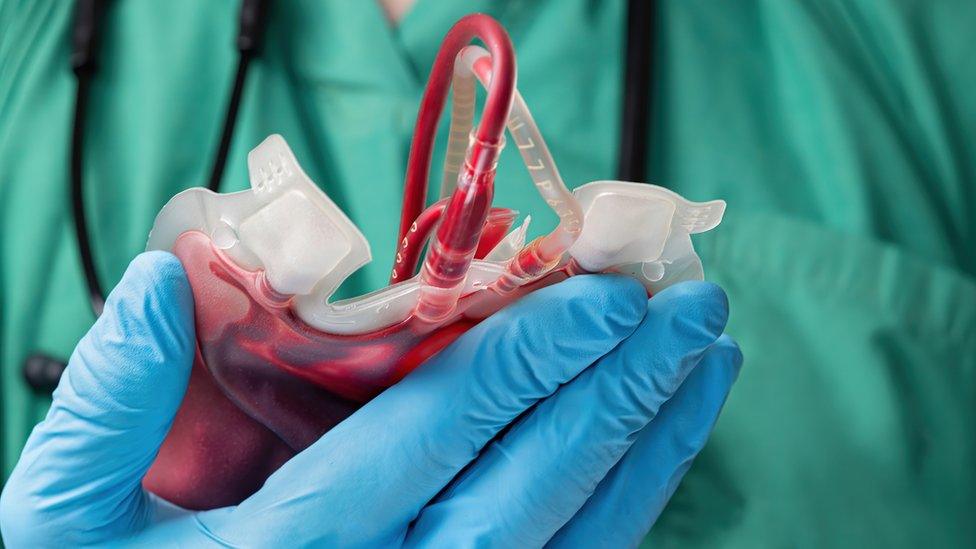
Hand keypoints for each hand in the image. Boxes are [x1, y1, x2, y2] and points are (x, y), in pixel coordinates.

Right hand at [1, 251, 740, 547]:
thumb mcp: (67, 529)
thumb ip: (109, 407)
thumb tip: (163, 280)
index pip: (442, 430)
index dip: (529, 354)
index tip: (602, 290)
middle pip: (536, 482)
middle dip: (619, 388)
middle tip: (690, 307)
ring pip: (576, 536)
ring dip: (649, 443)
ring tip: (707, 364)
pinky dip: (628, 512)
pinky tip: (657, 453)